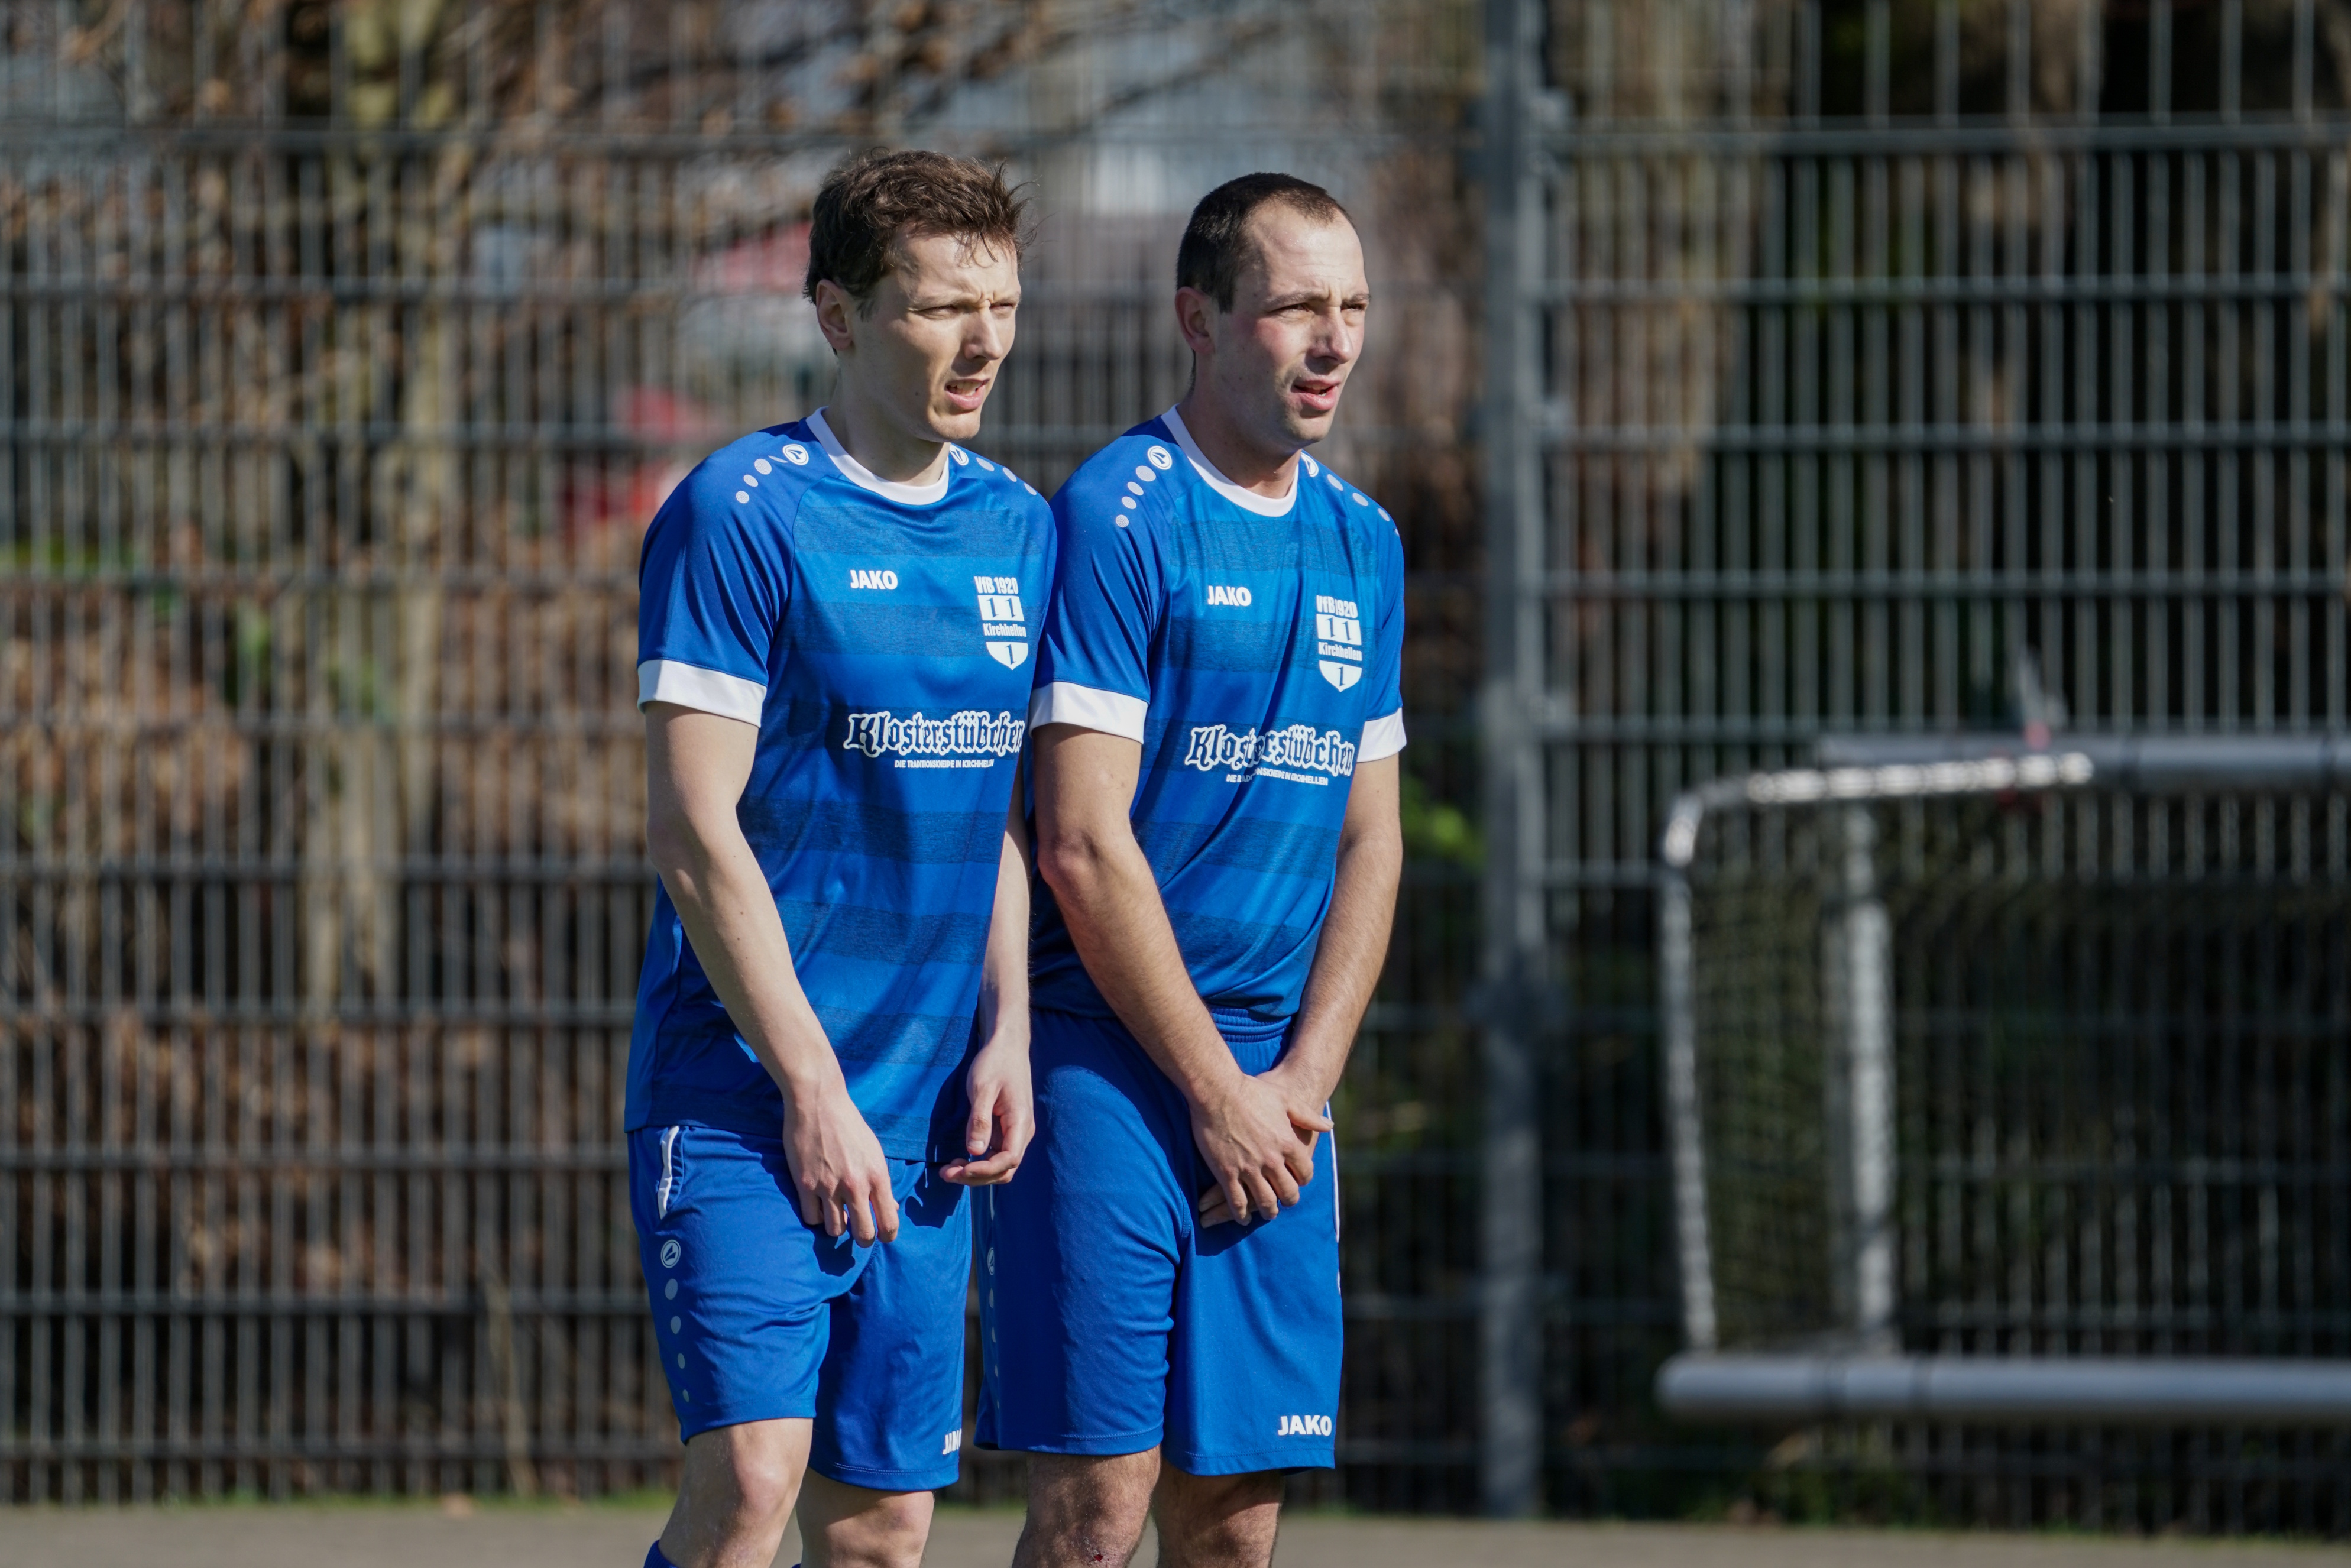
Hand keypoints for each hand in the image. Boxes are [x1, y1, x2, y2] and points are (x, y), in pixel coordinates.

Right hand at [779, 1080, 898, 1243]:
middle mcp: (855, 1185)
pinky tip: (818, 1205)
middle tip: (859, 1232)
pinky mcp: (804, 1184)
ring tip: (836, 1214)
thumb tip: (891, 1208)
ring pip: (835, 1231)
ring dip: (837, 1226)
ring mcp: (828, 1186)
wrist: (819, 1102)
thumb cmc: (850, 1125)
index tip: (882, 1236)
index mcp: (877, 1176)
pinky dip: (815, 1216)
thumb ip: (882, 1183)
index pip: (889, 1223)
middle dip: (863, 1239)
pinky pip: (811, 1218)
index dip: (887, 1236)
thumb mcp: (874, 1152)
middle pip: (863, 1234)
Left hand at [941, 1034, 1033, 1185]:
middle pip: (1004, 1170)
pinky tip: (959, 1159)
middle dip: (976, 1177)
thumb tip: (975, 1152)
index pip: (1008, 1160)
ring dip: (976, 1173)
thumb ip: (980, 1120)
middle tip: (946, 1172)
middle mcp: (1022, 1132)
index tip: (959, 1169)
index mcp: (1020, 1122)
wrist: (1007, 1046)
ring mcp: (1015, 1132)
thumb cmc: (995, 1063)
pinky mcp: (1006, 1130)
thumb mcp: (982, 1088)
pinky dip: (978, 1163)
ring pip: (999, 1166)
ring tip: (948, 1169)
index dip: (984, 1171)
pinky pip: (995, 1155)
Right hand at [1189, 1070, 1331, 1227]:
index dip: (1303, 1179)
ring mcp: (1249, 1169)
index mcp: (1288, 1144)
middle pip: (1287, 1192)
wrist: (1218, 1091)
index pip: (1305, 1173)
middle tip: (1284, 1202)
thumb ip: (1308, 1116)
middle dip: (1288, 1199)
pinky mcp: (1226, 1173)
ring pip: (1264, 1201)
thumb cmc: (1252, 1091)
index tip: (1298, 1180)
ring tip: (1267, 1212)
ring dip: (1268, 1211)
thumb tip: (1329, 1126)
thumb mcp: (1286, 1100)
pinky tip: (1241, 1217)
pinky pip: (1236, 1201)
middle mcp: (1271, 1160)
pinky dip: (1240, 1213)